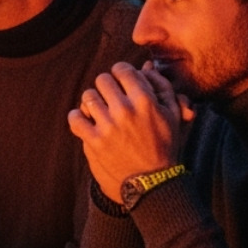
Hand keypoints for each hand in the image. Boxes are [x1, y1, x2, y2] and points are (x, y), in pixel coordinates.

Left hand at [68, 61, 190, 202]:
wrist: (151, 181)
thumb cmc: (163, 145)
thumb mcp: (172, 115)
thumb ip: (162, 87)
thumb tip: (147, 65)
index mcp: (145, 101)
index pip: (122, 69)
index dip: (121, 73)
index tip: (121, 82)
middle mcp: (125, 110)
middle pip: (102, 80)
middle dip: (106, 87)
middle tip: (111, 97)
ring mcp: (108, 126)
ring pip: (87, 96)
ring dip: (92, 102)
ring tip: (100, 111)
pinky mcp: (93, 141)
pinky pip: (74, 117)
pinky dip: (77, 118)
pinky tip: (86, 122)